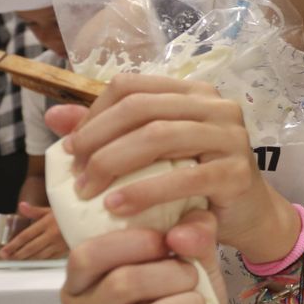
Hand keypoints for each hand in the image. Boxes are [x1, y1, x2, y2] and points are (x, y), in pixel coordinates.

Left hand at [0, 202, 69, 260]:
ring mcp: (59, 244)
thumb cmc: (71, 212)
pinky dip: (39, 260)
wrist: (92, 219)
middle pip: (30, 247)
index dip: (13, 244)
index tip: (3, 250)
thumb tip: (21, 206)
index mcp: (47, 223)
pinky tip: (32, 261)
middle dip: (17, 253)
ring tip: (16, 261)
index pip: (26, 236)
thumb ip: (35, 211)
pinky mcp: (66, 250)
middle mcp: (52, 235)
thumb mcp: (53, 209)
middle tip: (5, 258)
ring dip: (26, 259)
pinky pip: (49, 257)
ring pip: (39, 255)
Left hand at [52, 75, 284, 253]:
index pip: (131, 87)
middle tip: (75, 176)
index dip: (93, 114)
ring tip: (89, 192)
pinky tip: (117, 207)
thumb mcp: (152, 156)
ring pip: (159, 135)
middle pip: (141, 107)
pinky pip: (183, 177)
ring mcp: (230, 136)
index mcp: (193, 93)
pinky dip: (144, 192)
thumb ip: (108, 134)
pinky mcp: (237, 172)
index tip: (72, 148)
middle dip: (98, 140)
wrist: (249, 216)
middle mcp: (216, 106)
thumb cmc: (196, 184)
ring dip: (114, 163)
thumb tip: (54, 116)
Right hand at [56, 208, 222, 303]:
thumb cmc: (175, 296)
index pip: (87, 255)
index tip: (168, 243)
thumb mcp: (187, 257)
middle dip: (170, 275)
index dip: (134, 243)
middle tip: (192, 277)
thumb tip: (184, 232)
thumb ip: (192, 233)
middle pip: (120, 285)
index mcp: (78, 285)